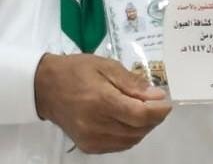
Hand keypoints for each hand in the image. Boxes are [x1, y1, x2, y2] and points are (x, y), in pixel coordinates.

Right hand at [34, 53, 171, 153]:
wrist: (45, 87)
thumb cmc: (77, 71)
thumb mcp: (107, 66)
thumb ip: (132, 82)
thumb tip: (156, 96)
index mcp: (100, 101)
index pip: (139, 115)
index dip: (158, 111)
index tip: (167, 102)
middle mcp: (95, 125)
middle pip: (137, 130)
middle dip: (153, 118)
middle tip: (156, 102)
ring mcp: (91, 139)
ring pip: (130, 140)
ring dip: (143, 127)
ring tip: (143, 110)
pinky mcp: (88, 146)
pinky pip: (118, 146)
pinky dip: (130, 135)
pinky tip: (129, 121)